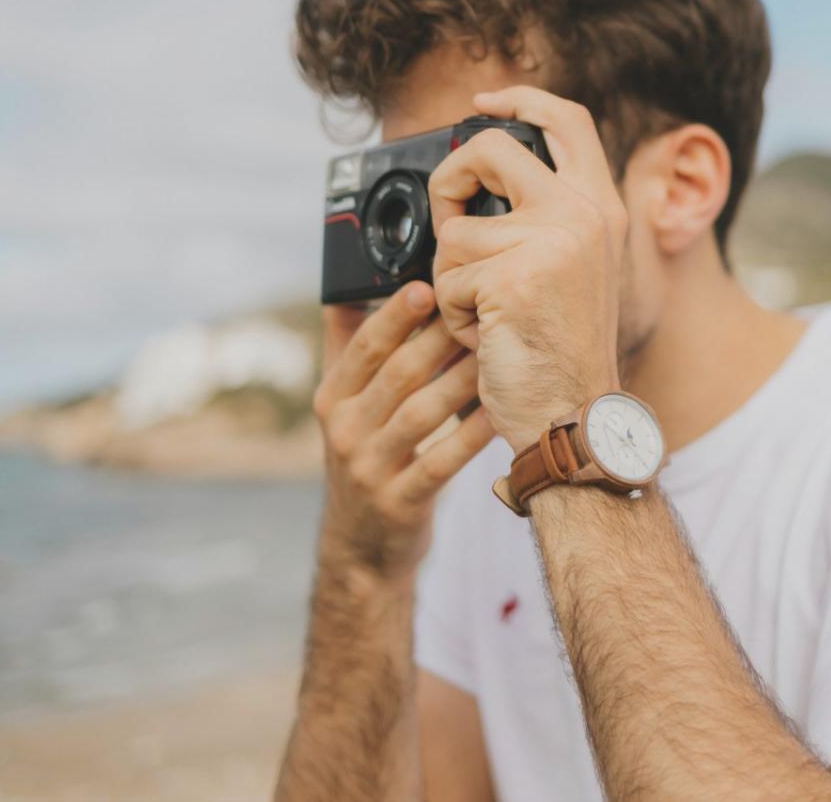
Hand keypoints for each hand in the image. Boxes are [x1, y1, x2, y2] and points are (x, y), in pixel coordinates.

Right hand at [311, 281, 495, 578]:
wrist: (361, 544)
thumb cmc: (364, 455)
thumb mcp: (342, 405)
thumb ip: (345, 348)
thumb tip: (347, 285)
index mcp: (331, 397)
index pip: (363, 347)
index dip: (395, 315)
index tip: (427, 286)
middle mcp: (343, 430)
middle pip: (398, 374)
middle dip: (441, 339)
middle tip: (482, 311)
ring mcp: (369, 469)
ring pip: (422, 413)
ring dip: (463, 380)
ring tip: (498, 353)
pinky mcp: (399, 502)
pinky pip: (442, 461)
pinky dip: (472, 434)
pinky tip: (499, 411)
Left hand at [428, 87, 626, 450]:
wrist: (573, 416)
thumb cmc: (562, 352)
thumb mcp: (572, 268)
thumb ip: (544, 217)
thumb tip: (477, 176)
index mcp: (601, 207)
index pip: (567, 120)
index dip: (520, 98)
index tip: (483, 103)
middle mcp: (582, 214)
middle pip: (491, 149)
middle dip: (451, 183)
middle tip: (451, 224)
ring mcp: (549, 242)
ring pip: (454, 232)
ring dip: (454, 280)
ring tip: (488, 314)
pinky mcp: (511, 276)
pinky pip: (445, 278)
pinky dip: (451, 315)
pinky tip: (486, 337)